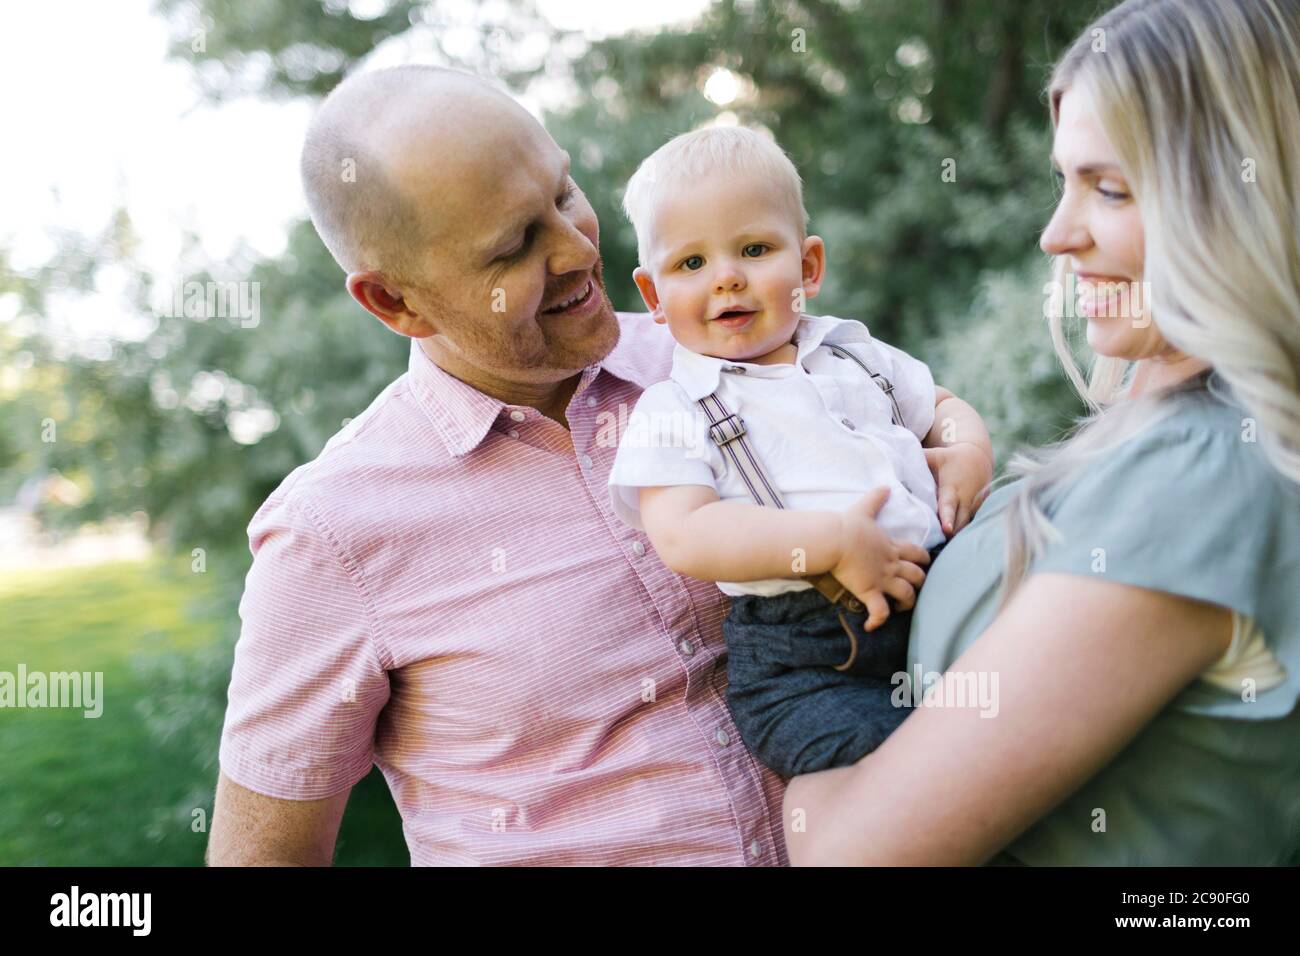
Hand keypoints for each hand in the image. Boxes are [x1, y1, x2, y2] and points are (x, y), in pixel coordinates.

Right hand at [831, 487, 930, 631]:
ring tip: (897, 608)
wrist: (834, 539)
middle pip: (919, 577)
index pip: (919, 554)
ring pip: (907, 596)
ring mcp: (882, 579)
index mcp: (892, 546)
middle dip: (919, 584)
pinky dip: (877, 621)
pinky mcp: (869, 591)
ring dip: (906, 604)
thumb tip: (885, 486)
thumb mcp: (864, 508)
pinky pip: (880, 611)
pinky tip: (871, 626)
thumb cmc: (847, 524)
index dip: (924, 560)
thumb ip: (876, 499)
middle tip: (911, 588)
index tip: (922, 564)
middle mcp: (892, 564)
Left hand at [924, 443, 992, 535]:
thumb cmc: (950, 458)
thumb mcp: (935, 455)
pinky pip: (967, 525)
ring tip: (939, 544)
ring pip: (964, 526)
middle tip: (938, 544)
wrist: (978, 459)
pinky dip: (959, 532)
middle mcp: (964, 500)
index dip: (947, 517)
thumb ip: (918, 459)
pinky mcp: (974, 512)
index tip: (946, 529)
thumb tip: (895, 458)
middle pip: (959, 522)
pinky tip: (947, 540)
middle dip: (950, 533)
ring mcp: (971, 507)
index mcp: (952, 488)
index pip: (949, 505)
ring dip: (954, 535)